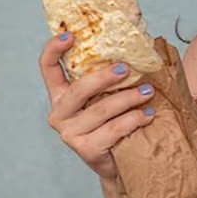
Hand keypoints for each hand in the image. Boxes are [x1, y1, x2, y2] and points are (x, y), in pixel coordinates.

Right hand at [39, 33, 155, 180]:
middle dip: (104, 77)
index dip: (54, 49)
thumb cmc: (116, 122)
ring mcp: (70, 133)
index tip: (70, 35)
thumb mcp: (109, 96)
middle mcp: (60, 113)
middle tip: (127, 69)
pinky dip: (134, 119)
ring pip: (101, 110)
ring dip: (128, 99)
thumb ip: (111, 76)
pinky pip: (113, 129)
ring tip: (148, 92)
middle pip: (79, 89)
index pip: (48, 68)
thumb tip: (140, 45)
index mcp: (61, 94)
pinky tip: (148, 114)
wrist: (121, 163)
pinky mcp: (85, 149)